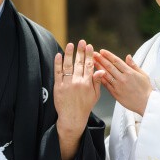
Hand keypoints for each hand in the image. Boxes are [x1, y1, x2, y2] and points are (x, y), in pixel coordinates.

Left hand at [54, 40, 104, 159]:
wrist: (72, 117)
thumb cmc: (85, 106)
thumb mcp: (95, 95)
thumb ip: (97, 81)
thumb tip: (101, 70)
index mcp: (87, 84)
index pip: (89, 66)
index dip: (89, 55)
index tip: (89, 46)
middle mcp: (78, 82)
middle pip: (79, 63)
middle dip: (81, 51)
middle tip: (81, 41)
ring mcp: (67, 84)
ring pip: (68, 65)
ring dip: (69, 54)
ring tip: (70, 45)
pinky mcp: (58, 87)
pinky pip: (58, 73)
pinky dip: (58, 63)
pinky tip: (58, 55)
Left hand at [94, 49, 151, 115]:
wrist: (146, 103)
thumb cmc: (146, 90)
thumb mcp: (143, 74)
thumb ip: (134, 65)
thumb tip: (128, 56)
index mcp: (130, 72)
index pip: (116, 61)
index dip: (108, 55)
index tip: (102, 51)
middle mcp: (123, 78)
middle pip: (109, 66)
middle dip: (101, 59)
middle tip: (94, 54)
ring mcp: (118, 86)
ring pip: (106, 75)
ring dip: (98, 67)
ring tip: (93, 62)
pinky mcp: (115, 94)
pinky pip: (106, 85)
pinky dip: (101, 79)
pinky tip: (96, 75)